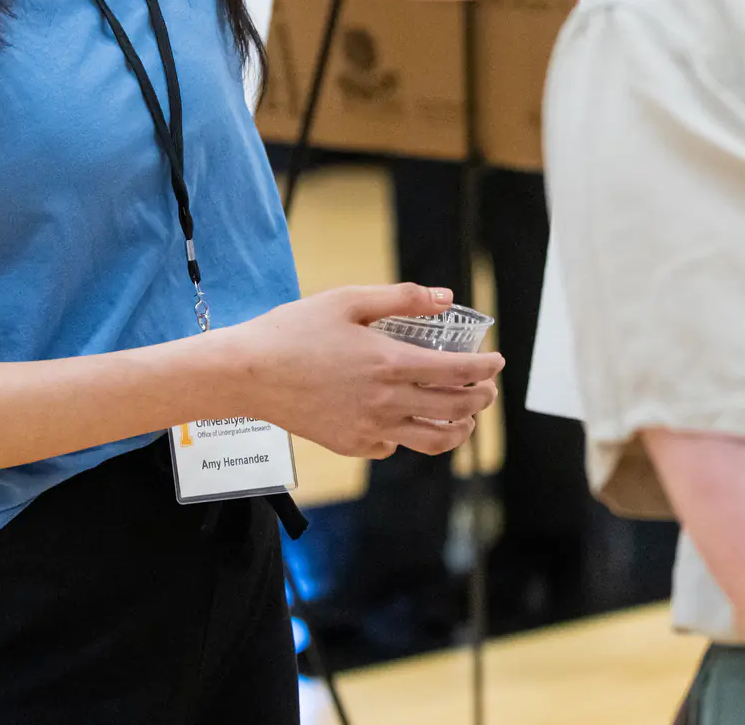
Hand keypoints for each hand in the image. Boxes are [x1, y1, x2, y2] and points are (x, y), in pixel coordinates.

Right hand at [215, 284, 500, 458]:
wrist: (248, 374)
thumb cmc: (295, 330)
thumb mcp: (348, 299)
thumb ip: (402, 298)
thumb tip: (446, 299)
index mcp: (390, 363)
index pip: (458, 372)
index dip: (486, 368)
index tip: (496, 362)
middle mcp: (387, 401)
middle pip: (456, 409)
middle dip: (482, 397)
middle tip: (487, 387)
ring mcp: (370, 428)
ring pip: (433, 440)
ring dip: (459, 428)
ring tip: (464, 415)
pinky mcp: (352, 445)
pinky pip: (394, 446)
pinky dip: (410, 435)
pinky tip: (408, 418)